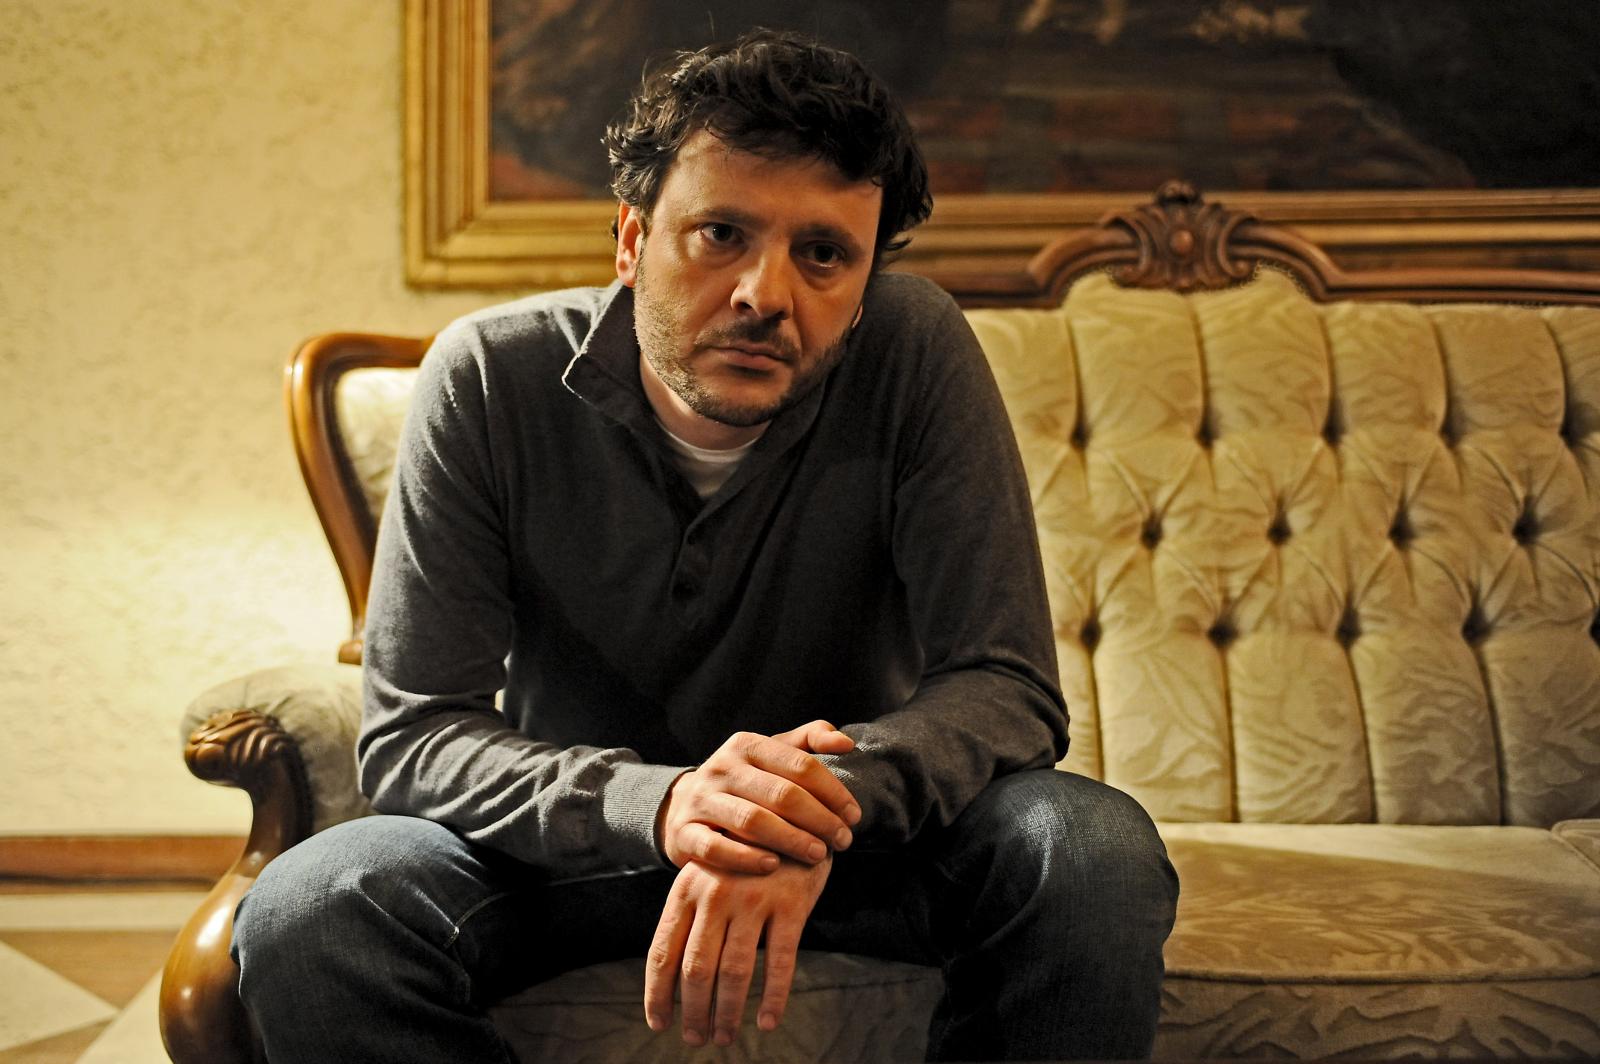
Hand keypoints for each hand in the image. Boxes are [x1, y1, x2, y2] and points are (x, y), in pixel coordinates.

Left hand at [645, 855, 831, 1046]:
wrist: (794, 815)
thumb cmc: (744, 855)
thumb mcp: (707, 874)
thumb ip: (689, 916)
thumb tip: (669, 978)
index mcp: (685, 889)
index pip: (662, 953)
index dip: (658, 995)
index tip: (660, 1024)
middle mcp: (715, 894)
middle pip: (696, 969)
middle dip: (694, 1012)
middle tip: (697, 1039)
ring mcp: (754, 899)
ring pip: (735, 972)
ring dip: (728, 1013)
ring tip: (726, 1037)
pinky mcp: (792, 904)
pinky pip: (781, 962)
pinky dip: (774, 998)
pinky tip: (768, 1022)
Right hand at [656, 721, 860, 873]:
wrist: (682, 806)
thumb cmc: (744, 782)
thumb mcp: (772, 754)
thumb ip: (810, 742)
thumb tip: (846, 744)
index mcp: (747, 745)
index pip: (800, 765)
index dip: (833, 792)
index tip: (854, 816)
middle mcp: (721, 768)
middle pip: (780, 794)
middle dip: (819, 819)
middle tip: (843, 841)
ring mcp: (701, 800)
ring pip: (751, 820)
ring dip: (790, 839)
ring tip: (818, 855)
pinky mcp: (684, 832)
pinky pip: (715, 847)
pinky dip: (745, 858)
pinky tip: (773, 866)